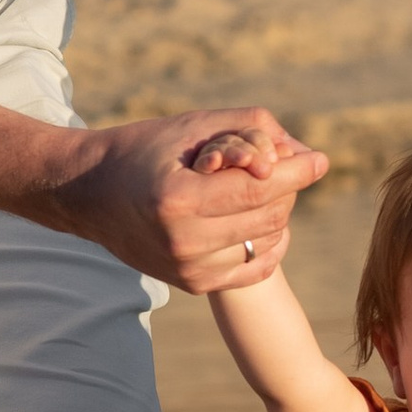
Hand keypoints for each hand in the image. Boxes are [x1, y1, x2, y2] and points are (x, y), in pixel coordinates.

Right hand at [43, 107, 328, 293]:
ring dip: (274, 212)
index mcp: (179, 199)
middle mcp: (183, 241)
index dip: (297, 172)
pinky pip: (254, 268)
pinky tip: (260, 222)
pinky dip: (268, 244)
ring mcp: (188, 269)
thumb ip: (251, 130)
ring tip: (254, 190)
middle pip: (269, 215)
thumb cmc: (145, 150)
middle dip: (283, 187)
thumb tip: (305, 156)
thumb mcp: (194, 126)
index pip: (260, 188)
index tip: (321, 160)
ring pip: (266, 240)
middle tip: (276, 168)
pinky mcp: (192, 284)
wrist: (91, 194)